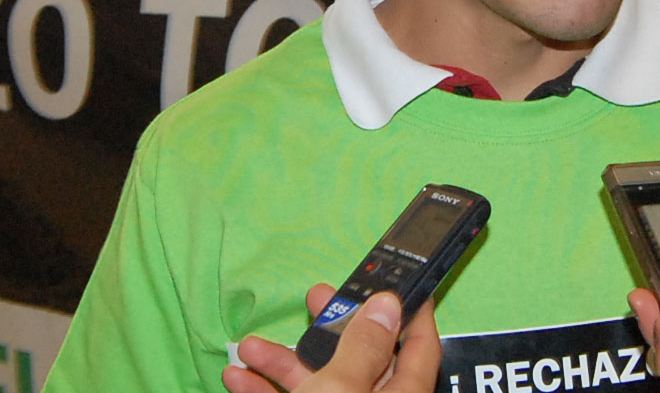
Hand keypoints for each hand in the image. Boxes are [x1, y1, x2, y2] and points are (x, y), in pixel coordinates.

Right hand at [222, 283, 440, 392]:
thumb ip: (364, 348)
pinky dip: (266, 388)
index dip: (413, 308)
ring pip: (319, 380)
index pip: (422, 345)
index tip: (402, 278)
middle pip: (362, 356)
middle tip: (316, 295)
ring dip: (283, 360)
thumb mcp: (344, 390)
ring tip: (253, 344)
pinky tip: (238, 376)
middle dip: (331, 325)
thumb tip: (388, 304)